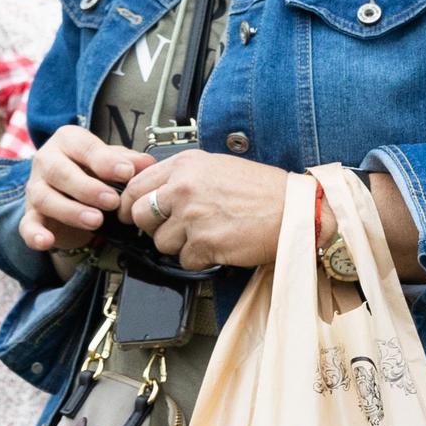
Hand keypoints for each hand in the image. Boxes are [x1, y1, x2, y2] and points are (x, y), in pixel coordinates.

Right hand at [18, 124, 152, 254]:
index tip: (126, 173)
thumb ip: (128, 161)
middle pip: (59, 171)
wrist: (70, 193)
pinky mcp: (30, 215)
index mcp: (67, 141)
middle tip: (112, 201)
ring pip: (44, 198)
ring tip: (96, 221)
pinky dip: (34, 234)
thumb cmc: (93, 171)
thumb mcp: (112, 162)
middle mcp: (46, 161)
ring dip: (70, 211)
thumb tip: (147, 164)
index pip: (83, 146)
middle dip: (86, 188)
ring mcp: (35, 188)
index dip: (104, 160)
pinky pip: (27, 225)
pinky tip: (46, 241)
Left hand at [120, 152, 292, 270]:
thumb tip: (153, 191)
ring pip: (161, 242)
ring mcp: (193, 216)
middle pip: (140, 215)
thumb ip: (182, 176)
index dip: (129, 203)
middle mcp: (184, 188)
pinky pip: (184, 260)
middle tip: (170, 229)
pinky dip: (198, 259)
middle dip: (151, 227)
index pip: (135, 185)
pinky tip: (216, 247)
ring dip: (179, 245)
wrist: (296, 211)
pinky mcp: (206, 243)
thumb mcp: (216, 166)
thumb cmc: (262, 190)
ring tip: (204, 235)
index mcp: (184, 165)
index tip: (130, 212)